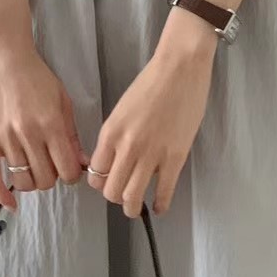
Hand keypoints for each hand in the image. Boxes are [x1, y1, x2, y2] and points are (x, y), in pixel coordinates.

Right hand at [0, 30, 87, 209]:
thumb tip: (82, 163)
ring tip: (34, 169)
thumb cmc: (36, 75)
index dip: (72, 176)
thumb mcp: (62, 101)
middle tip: (51, 166)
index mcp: (52, 125)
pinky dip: (1, 195)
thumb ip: (71, 134)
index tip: (70, 170)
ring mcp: (5, 138)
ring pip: (22, 180)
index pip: (68, 170)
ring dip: (31, 181)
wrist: (3, 54)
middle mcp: (29, 134)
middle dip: (53, 178)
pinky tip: (11, 204)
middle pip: (45, 180)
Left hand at [88, 9, 217, 217]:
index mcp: (110, 132)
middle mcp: (127, 147)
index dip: (100, 182)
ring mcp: (151, 154)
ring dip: (133, 207)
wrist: (180, 68)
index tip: (109, 181)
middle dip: (115, 197)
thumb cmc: (151, 82)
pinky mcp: (175, 158)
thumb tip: (116, 159)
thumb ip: (116, 136)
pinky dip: (160, 205)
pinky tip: (159, 207)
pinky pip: (163, 192)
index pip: (95, 173)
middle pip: (111, 191)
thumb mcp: (122, 109)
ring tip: (138, 206)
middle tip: (124, 193)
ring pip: (133, 197)